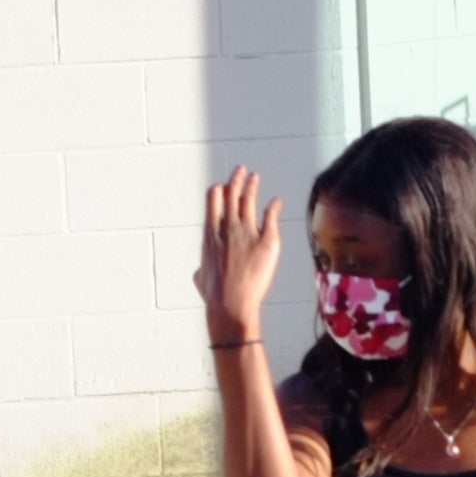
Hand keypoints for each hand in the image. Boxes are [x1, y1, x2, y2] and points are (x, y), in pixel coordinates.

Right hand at [199, 170, 289, 344]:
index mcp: (210, 233)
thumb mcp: (201, 278)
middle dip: (236, 180)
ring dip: (252, 187)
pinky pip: (270, 218)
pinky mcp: (267, 242)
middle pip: (232, 195)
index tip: (223, 186)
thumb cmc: (214, 296)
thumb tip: (199, 271)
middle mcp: (228, 227)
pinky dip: (273, 207)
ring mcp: (247, 232)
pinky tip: (276, 202)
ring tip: (255, 177)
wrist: (231, 305)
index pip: (213, 200)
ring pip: (249, 201)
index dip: (219, 190)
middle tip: (241, 171)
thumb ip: (201, 269)